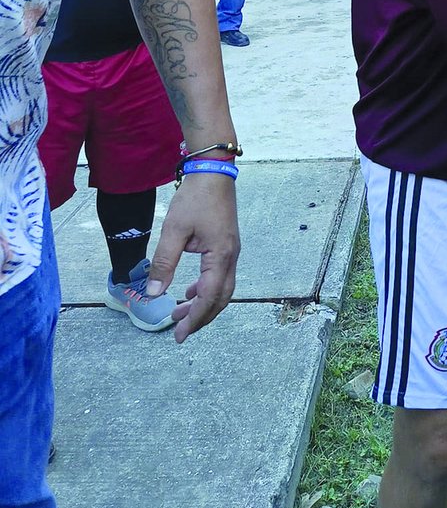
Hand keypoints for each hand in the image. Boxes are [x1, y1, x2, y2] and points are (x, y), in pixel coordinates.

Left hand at [146, 173, 239, 342]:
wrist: (213, 173)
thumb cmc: (195, 199)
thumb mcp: (174, 230)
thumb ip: (164, 262)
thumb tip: (154, 293)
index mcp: (220, 256)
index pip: (209, 297)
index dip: (194, 318)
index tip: (178, 334)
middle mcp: (230, 257)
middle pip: (220, 298)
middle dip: (200, 317)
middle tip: (179, 331)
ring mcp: (231, 251)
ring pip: (221, 288)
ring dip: (202, 304)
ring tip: (180, 313)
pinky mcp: (226, 245)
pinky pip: (219, 276)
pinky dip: (205, 289)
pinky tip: (189, 291)